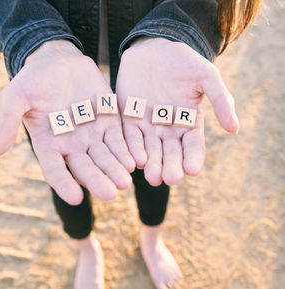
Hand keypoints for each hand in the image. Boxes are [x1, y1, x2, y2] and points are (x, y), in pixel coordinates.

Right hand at [0, 40, 134, 204]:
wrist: (57, 60)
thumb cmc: (33, 80)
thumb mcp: (15, 98)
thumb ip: (6, 122)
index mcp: (49, 145)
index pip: (55, 170)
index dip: (64, 184)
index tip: (75, 198)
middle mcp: (72, 145)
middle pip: (85, 168)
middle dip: (98, 181)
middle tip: (111, 194)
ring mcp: (92, 134)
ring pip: (105, 156)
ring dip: (115, 169)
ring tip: (126, 181)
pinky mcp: (109, 120)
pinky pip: (118, 138)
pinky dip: (126, 149)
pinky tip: (135, 160)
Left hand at [116, 37, 238, 185]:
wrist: (153, 49)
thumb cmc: (183, 62)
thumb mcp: (206, 76)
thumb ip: (220, 100)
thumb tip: (234, 128)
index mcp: (188, 123)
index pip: (193, 146)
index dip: (193, 158)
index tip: (193, 170)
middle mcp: (168, 129)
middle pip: (171, 153)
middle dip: (170, 166)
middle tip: (169, 178)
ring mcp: (148, 126)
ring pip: (150, 150)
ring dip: (151, 164)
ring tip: (152, 176)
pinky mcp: (129, 119)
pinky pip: (131, 137)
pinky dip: (133, 148)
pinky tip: (136, 160)